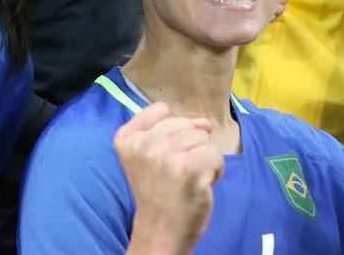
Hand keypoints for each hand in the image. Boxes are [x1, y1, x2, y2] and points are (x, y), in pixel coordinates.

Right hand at [115, 102, 222, 252]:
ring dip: (203, 158)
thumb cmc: (158, 192)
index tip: (164, 156)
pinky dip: (216, 170)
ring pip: (203, 137)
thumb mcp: (148, 155)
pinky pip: (215, 153)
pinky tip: (202, 184)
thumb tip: (205, 122)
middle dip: (190, 147)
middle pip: (185, 124)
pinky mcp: (187, 168)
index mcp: (127, 138)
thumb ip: (170, 130)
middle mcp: (142, 144)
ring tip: (189, 179)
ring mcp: (164, 155)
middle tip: (177, 174)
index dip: (172, 131)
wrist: (161, 232)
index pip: (161, 110)